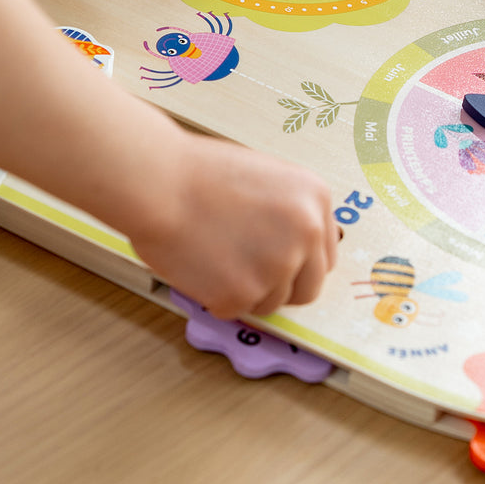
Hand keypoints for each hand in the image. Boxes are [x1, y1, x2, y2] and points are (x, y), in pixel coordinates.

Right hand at [135, 131, 336, 318]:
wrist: (159, 183)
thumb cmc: (197, 173)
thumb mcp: (265, 179)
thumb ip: (288, 214)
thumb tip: (293, 251)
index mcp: (315, 200)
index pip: (325, 256)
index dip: (299, 264)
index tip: (281, 265)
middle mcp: (306, 234)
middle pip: (308, 288)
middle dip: (280, 287)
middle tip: (248, 273)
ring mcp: (278, 267)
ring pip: (271, 303)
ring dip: (245, 291)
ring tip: (214, 256)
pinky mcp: (243, 294)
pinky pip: (235, 310)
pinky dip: (216, 297)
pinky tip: (200, 265)